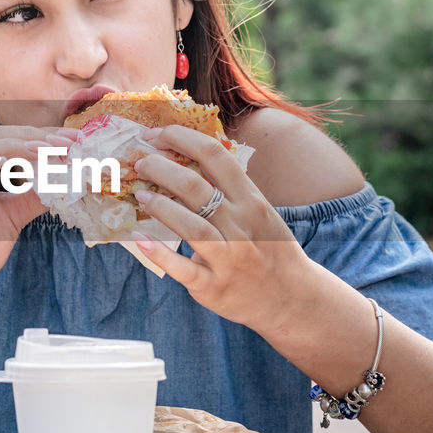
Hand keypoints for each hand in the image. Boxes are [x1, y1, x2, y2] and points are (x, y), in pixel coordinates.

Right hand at [0, 125, 75, 316]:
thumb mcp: (12, 217)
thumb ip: (34, 196)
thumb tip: (65, 178)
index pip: (1, 137)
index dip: (37, 134)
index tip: (72, 138)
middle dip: (29, 136)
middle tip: (65, 142)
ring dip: (10, 149)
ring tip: (44, 151)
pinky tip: (1, 165)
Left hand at [128, 125, 312, 331]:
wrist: (292, 298)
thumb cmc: (268, 248)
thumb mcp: (258, 211)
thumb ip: (228, 189)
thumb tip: (184, 158)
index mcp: (251, 200)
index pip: (215, 156)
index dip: (181, 138)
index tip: (155, 134)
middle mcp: (241, 226)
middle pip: (196, 187)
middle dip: (162, 168)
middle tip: (140, 162)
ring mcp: (229, 258)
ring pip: (192, 226)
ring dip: (161, 207)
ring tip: (140, 195)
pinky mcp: (214, 287)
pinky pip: (183, 269)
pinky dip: (159, 254)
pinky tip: (139, 239)